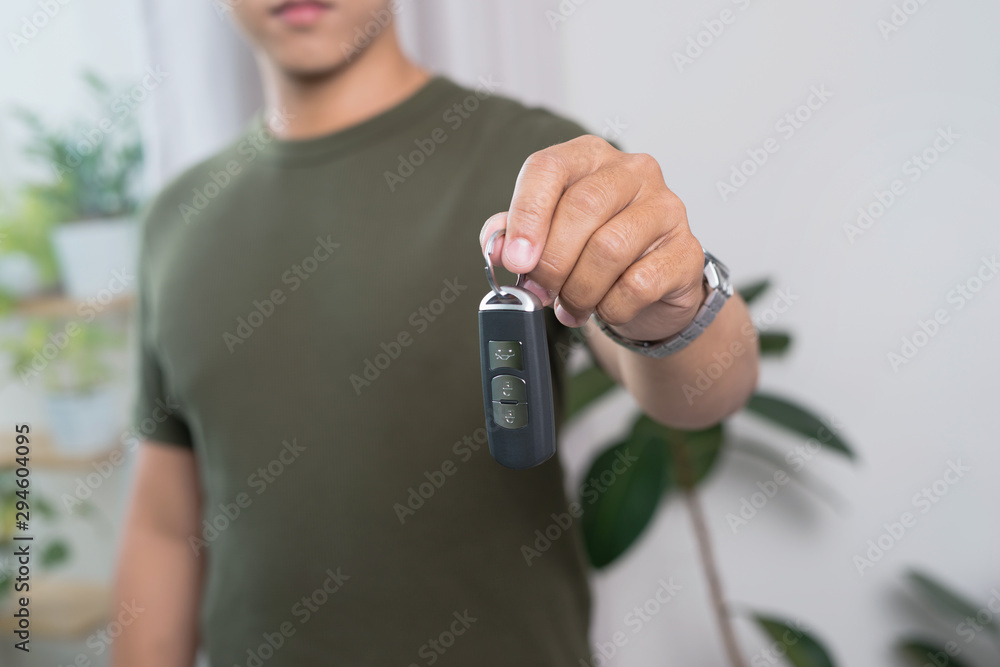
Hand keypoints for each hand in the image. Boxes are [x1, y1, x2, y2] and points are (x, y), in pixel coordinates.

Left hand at [480, 135, 705, 341]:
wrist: (650, 290)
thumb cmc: (592, 254)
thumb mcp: (547, 238)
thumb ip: (514, 236)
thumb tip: (496, 248)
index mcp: (589, 157)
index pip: (549, 167)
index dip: (526, 215)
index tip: (515, 260)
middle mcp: (632, 172)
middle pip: (582, 208)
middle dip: (552, 261)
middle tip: (539, 292)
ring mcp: (666, 208)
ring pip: (609, 248)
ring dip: (579, 289)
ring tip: (570, 307)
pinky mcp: (686, 250)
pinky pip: (638, 283)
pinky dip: (611, 307)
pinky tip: (604, 309)